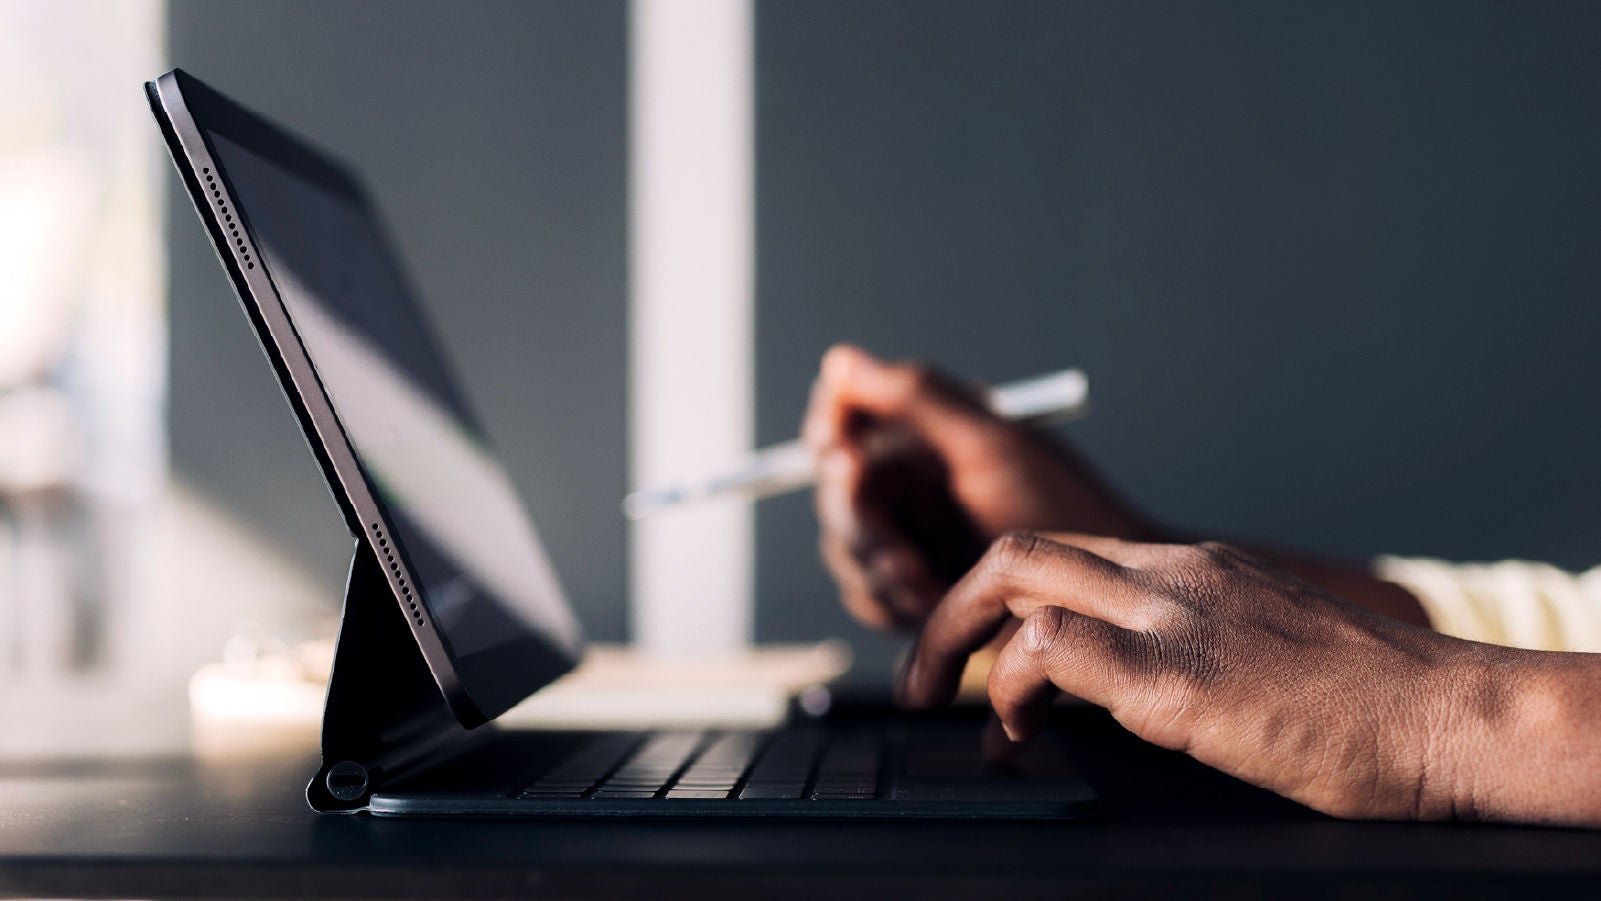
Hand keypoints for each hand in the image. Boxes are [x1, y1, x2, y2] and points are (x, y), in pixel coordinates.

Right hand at [802, 345, 1149, 630]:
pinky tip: (928, 603)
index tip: (847, 459)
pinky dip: (887, 604)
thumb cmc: (1066, 511)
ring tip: (924, 581)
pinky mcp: (914, 593)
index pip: (844, 422)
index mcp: (926, 436)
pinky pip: (866, 598)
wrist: (1103, 600)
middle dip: (860, 522)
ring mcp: (909, 540)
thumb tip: (841, 362)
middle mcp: (911, 484)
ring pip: (845, 550)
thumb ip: (915, 397)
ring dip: (876, 569)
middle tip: (894, 542)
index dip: (832, 438)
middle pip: (836, 492)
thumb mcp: (992, 444)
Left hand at [896, 531, 1585, 822]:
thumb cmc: (1370, 704)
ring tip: (957, 719)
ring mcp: (1172, 615)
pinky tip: (1017, 738)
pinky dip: (1009, 690)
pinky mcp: (1177, 676)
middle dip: (948, 612)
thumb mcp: (1263, 649)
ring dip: (959, 648)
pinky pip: (1050, 650)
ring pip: (1017, 580)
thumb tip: (1118, 692)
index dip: (996, 600)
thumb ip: (1188, 648)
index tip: (968, 654)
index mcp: (1193, 568)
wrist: (1448, 717)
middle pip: (1018, 551)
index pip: (1062, 553)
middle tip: (920, 681)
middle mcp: (1173, 573)